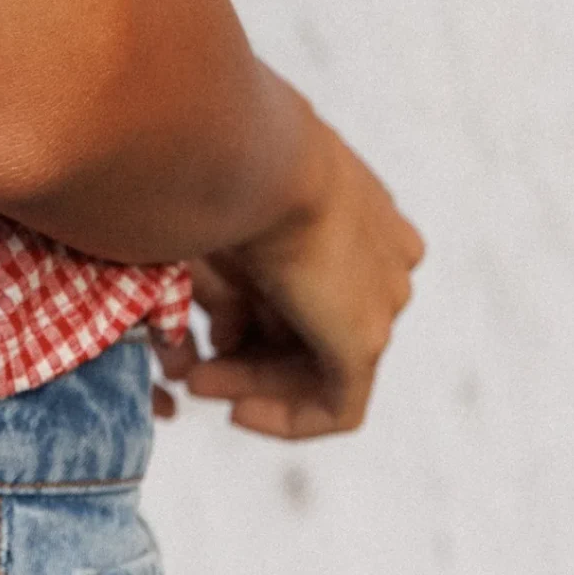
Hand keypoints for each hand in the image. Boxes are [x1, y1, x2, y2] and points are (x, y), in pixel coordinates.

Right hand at [159, 98, 424, 438]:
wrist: (251, 157)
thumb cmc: (224, 165)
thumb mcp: (225, 215)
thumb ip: (223, 273)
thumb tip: (206, 326)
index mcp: (360, 207)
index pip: (318, 278)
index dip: (257, 310)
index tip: (209, 323)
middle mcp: (383, 253)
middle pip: (315, 323)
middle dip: (249, 352)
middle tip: (190, 367)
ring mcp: (382, 298)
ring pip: (321, 363)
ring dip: (254, 380)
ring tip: (196, 383)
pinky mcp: (365, 340)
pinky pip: (338, 405)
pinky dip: (287, 417)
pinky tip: (235, 412)